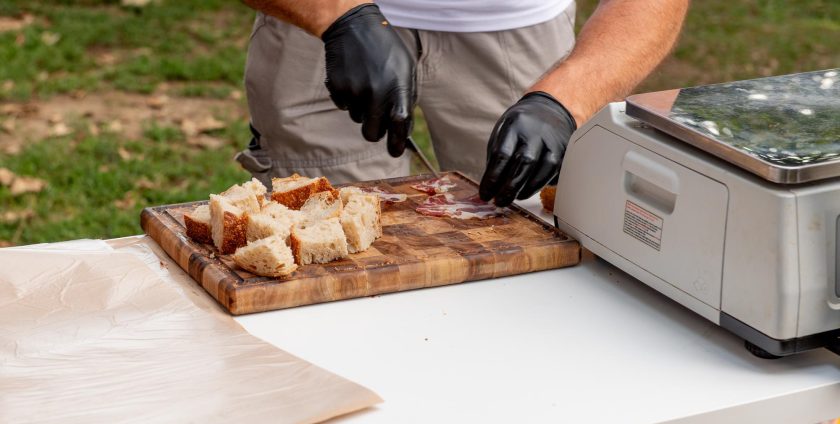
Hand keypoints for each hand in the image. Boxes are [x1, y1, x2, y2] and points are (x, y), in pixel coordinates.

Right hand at [322, 4, 415, 156]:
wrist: (353, 27)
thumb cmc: (386, 49)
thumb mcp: (406, 68)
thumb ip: (406, 98)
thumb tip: (403, 130)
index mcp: (398, 88)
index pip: (399, 126)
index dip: (396, 144)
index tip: (394, 152)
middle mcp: (376, 93)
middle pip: (371, 134)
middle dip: (374, 129)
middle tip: (375, 117)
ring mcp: (355, 91)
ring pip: (357, 119)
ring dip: (361, 108)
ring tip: (365, 83)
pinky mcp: (338, 88)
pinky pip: (344, 106)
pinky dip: (348, 97)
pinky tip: (353, 78)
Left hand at [479, 92, 576, 206]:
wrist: (549, 110)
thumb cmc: (520, 127)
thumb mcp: (503, 133)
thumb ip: (496, 158)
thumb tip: (491, 188)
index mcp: (515, 125)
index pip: (502, 155)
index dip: (492, 179)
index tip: (485, 194)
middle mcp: (536, 132)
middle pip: (524, 163)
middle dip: (510, 187)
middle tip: (499, 202)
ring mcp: (553, 141)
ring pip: (543, 169)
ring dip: (527, 189)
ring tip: (515, 198)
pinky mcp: (564, 151)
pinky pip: (554, 172)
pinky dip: (540, 185)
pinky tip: (529, 190)